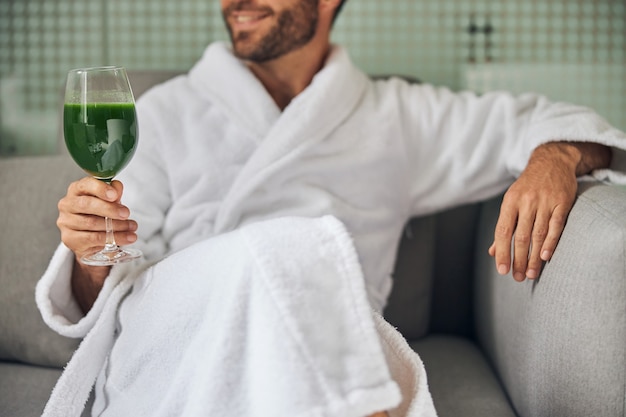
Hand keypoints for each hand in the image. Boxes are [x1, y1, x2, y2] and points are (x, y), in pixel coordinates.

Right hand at [57, 177, 137, 261]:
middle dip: (109, 209)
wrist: (89, 237)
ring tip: (132, 227)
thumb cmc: (98, 213)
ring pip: (91, 223)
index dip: (100, 189)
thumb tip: (117, 187)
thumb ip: (113, 193)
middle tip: (126, 213)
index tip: (115, 195)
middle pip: (87, 205)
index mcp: (76, 190)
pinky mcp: (70, 239)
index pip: (85, 185)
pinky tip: (127, 238)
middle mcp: (67, 204)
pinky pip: (93, 239)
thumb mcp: (108, 201)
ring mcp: (66, 222)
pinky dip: (113, 238)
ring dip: (116, 226)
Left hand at [488, 142, 583, 280]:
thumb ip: (504, 227)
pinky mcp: (562, 202)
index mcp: (510, 202)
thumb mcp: (511, 202)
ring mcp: (545, 202)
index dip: (502, 252)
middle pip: (520, 236)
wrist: (552, 161)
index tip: (502, 270)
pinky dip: (550, 242)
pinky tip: (545, 257)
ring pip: (538, 234)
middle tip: (518, 278)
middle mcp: (526, 202)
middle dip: (518, 259)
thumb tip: (492, 252)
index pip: (503, 231)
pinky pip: (556, 225)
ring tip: (530, 274)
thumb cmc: (528, 187)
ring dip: (534, 257)